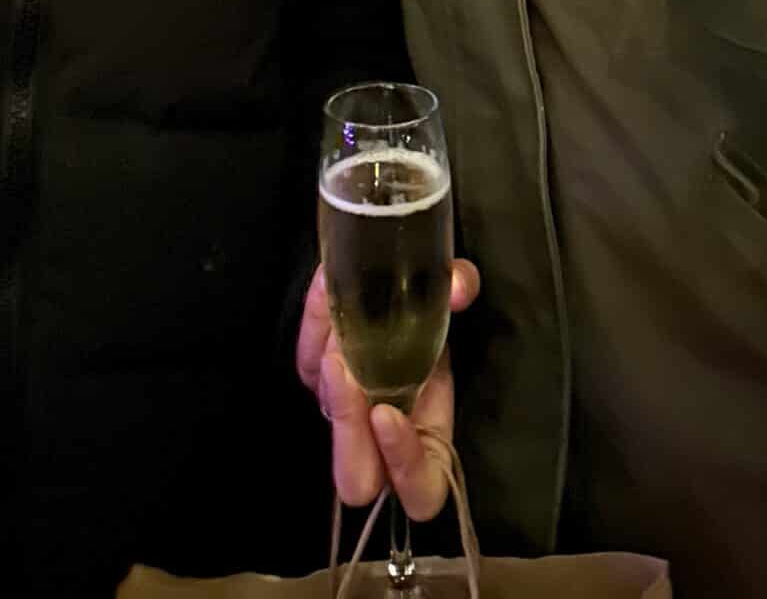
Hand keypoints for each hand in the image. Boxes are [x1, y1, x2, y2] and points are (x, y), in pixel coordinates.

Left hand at [296, 259, 480, 520]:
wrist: (396, 276)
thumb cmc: (437, 308)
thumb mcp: (453, 302)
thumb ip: (458, 290)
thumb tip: (458, 287)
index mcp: (428, 438)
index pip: (420, 490)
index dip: (405, 465)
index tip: (387, 414)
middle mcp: (380, 436)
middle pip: (355, 477)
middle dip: (349, 429)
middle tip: (346, 374)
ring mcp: (344, 407)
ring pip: (328, 413)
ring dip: (332, 376)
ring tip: (340, 332)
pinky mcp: (317, 374)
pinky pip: (307, 360)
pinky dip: (317, 325)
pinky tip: (329, 292)